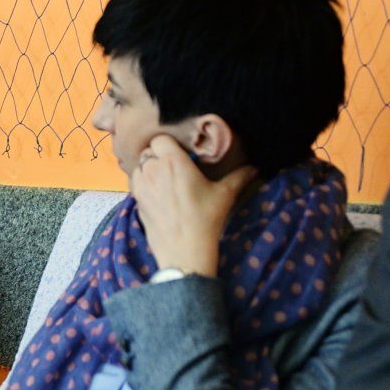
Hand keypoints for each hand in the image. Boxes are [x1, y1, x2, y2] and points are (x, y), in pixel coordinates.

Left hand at [130, 135, 257, 276]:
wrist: (184, 251)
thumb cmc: (205, 220)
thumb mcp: (224, 195)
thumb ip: (239, 177)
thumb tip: (255, 168)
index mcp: (172, 162)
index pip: (160, 138)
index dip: (168, 144)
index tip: (180, 153)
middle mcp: (152, 170)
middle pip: (148, 152)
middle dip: (158, 156)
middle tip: (174, 167)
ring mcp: (141, 186)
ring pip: (139, 167)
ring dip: (148, 169)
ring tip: (164, 180)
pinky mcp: (135, 201)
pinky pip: (135, 184)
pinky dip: (142, 184)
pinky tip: (156, 194)